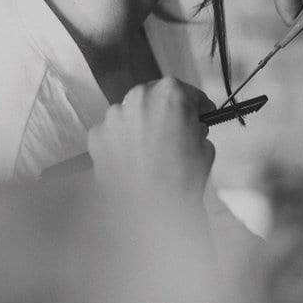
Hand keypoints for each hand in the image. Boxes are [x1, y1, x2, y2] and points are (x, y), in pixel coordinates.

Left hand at [88, 77, 216, 204]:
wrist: (149, 210)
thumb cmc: (178, 180)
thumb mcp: (205, 149)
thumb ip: (197, 130)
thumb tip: (192, 130)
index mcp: (170, 94)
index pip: (187, 92)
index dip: (196, 105)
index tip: (198, 113)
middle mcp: (138, 97)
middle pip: (155, 97)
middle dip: (165, 113)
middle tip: (175, 133)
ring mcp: (114, 116)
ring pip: (131, 114)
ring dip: (141, 126)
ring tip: (152, 152)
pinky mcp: (97, 136)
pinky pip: (113, 134)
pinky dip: (122, 143)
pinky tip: (133, 160)